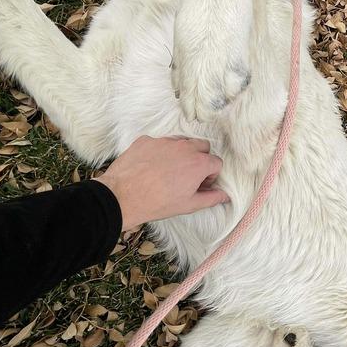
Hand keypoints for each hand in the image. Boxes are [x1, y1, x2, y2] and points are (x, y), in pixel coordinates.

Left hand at [96, 135, 228, 230]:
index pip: (216, 162)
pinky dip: (160, 152)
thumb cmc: (157, 203)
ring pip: (181, 142)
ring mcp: (163, 141)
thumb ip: (211, 198)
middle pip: (202, 146)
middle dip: (200, 159)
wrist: (122, 197)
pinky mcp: (146, 140)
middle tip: (189, 176)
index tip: (201, 185)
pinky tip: (151, 167)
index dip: (211, 175)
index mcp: (198, 163)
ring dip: (181, 153)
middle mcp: (183, 147)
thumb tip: (224, 195)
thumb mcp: (188, 205)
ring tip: (169, 172)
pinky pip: (159, 142)